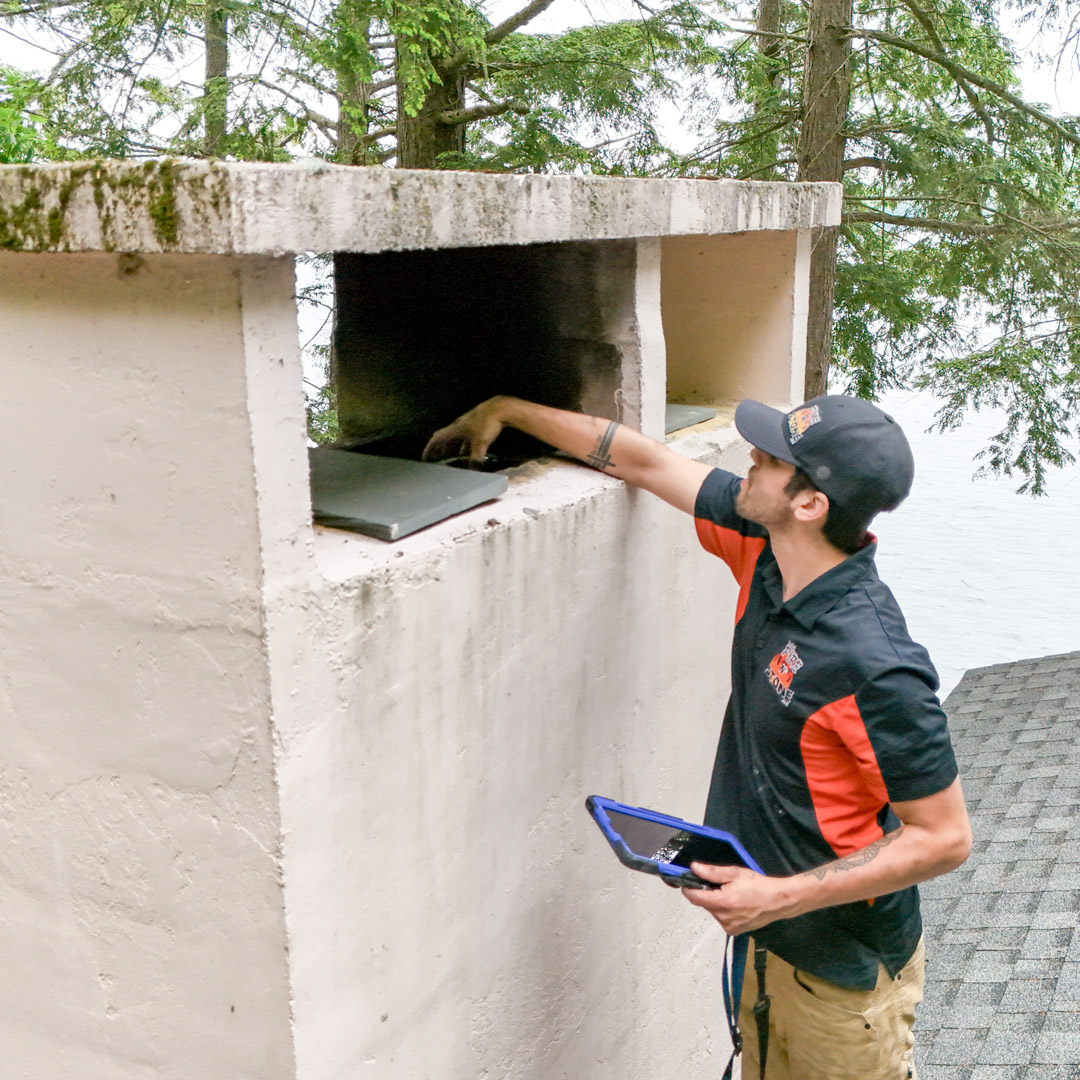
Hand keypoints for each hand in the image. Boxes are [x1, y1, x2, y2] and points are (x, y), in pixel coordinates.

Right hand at [423, 397, 507, 462]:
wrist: (500, 409)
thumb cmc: (486, 424)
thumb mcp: (480, 444)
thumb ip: (475, 458)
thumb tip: (473, 470)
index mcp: (454, 429)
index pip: (436, 439)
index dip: (430, 449)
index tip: (425, 457)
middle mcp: (458, 426)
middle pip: (445, 438)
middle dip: (440, 449)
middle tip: (437, 458)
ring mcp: (467, 424)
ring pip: (456, 438)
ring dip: (453, 448)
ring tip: (454, 458)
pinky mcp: (477, 424)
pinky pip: (467, 437)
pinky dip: (465, 445)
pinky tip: (470, 451)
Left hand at [681, 863, 800, 935]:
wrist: (778, 901)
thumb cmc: (757, 885)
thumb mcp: (734, 873)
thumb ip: (712, 872)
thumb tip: (694, 868)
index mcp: (722, 903)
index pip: (694, 897)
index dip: (689, 888)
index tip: (688, 881)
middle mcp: (723, 918)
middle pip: (704, 904)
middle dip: (707, 893)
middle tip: (721, 884)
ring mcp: (729, 927)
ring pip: (713, 911)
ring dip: (716, 902)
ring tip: (732, 894)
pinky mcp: (734, 932)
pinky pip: (722, 918)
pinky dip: (724, 911)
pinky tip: (736, 904)